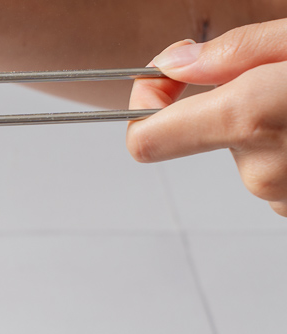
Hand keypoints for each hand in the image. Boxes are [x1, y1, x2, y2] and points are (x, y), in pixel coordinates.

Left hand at [127, 20, 286, 216]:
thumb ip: (236, 51)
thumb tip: (178, 63)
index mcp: (249, 119)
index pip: (145, 138)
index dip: (145, 105)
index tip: (169, 79)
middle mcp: (258, 170)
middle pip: (202, 135)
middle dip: (228, 102)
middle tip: (274, 74)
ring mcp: (280, 196)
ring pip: (243, 150)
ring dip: (264, 122)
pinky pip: (273, 169)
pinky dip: (286, 145)